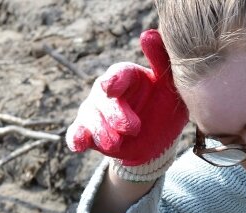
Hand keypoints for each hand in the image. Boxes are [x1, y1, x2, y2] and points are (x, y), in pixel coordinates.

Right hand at [66, 29, 188, 168]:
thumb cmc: (165, 106)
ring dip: (100, 130)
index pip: (120, 73)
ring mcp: (96, 111)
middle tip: (132, 129)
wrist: (158, 139)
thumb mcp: (169, 87)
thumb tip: (149, 33)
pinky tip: (78, 145)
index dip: (115, 80)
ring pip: (91, 117)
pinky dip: (75, 138)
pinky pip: (77, 133)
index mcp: (128, 77)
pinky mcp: (89, 131)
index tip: (111, 89)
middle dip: (114, 114)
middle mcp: (107, 91)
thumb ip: (161, 62)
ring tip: (115, 144)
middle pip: (104, 99)